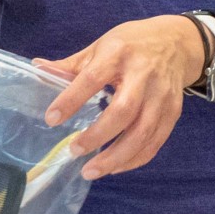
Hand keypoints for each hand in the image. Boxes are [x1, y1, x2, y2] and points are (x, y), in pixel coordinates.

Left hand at [38, 15, 206, 180]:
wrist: (177, 42)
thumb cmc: (132, 44)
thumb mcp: (101, 46)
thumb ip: (72, 64)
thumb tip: (37, 68)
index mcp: (119, 53)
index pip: (93, 78)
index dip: (72, 99)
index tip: (51, 119)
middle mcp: (144, 75)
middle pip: (123, 111)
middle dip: (97, 135)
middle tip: (74, 151)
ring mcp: (161, 96)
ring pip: (142, 132)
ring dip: (116, 157)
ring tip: (90, 170)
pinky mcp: (173, 112)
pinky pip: (155, 142)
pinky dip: (134, 159)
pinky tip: (114, 167)